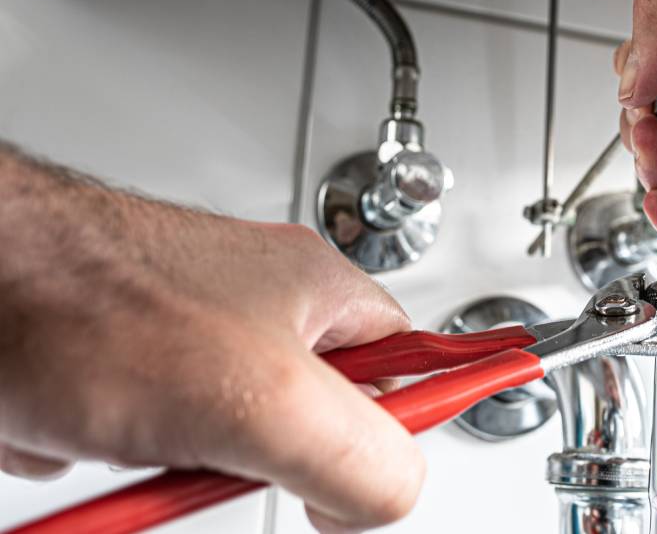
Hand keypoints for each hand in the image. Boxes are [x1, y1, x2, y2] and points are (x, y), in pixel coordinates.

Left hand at [0, 151, 423, 532]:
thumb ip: (362, 455)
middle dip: (269, 459)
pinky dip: (125, 468)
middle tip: (242, 456)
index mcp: (315, 291)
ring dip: (185, 468)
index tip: (440, 440)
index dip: (418, 416)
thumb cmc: (86, 299)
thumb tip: (393, 495)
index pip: (410, 360)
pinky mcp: (122, 378)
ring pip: (227, 446)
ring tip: (150, 445)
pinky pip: (154, 451)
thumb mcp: (265, 401)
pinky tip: (95, 438)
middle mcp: (255, 310)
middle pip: (314, 421)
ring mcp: (185, 343)